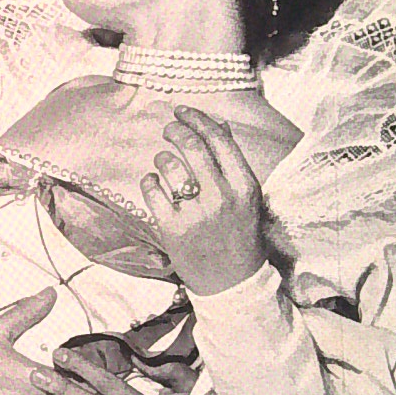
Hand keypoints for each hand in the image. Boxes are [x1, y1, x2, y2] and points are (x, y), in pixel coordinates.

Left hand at [140, 105, 268, 296]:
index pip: (219, 139)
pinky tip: (154, 184)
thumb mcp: (246, 197)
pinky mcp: (171, 228)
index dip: (198, 119)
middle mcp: (221, 197)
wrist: (232, 283)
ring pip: (168, 165)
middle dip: (176, 130)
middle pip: (192, 146)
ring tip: (164, 163)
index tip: (184, 111)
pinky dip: (149, 182)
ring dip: (162, 158)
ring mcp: (195, 213)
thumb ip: (232, 162)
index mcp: (244, 186)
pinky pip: (151, 190)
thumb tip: (219, 126)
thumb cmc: (240, 236)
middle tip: (169, 128)